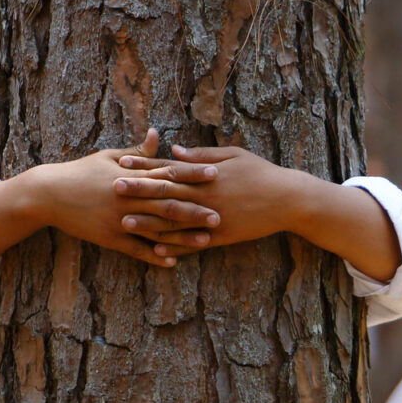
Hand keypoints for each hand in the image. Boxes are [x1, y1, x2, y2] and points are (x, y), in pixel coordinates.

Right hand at [20, 130, 220, 266]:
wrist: (48, 194)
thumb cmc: (81, 172)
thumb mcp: (109, 157)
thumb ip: (138, 151)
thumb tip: (158, 135)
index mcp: (131, 175)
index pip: (168, 174)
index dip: (193, 175)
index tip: (216, 174)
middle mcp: (129, 198)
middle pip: (168, 204)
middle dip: (195, 209)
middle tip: (221, 214)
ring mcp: (120, 219)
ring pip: (157, 229)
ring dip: (183, 236)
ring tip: (206, 241)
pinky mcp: (110, 237)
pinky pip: (136, 249)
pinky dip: (154, 257)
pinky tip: (173, 263)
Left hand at [114, 144, 309, 254]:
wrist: (288, 199)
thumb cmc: (262, 173)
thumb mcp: (234, 155)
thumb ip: (201, 155)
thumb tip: (173, 150)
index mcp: (207, 174)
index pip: (169, 168)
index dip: (145, 165)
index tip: (122, 161)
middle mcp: (206, 196)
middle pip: (166, 193)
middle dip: (138, 191)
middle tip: (112, 187)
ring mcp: (213, 218)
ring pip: (175, 222)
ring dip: (148, 223)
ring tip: (124, 222)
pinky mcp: (222, 236)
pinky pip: (193, 244)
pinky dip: (175, 248)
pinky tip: (156, 252)